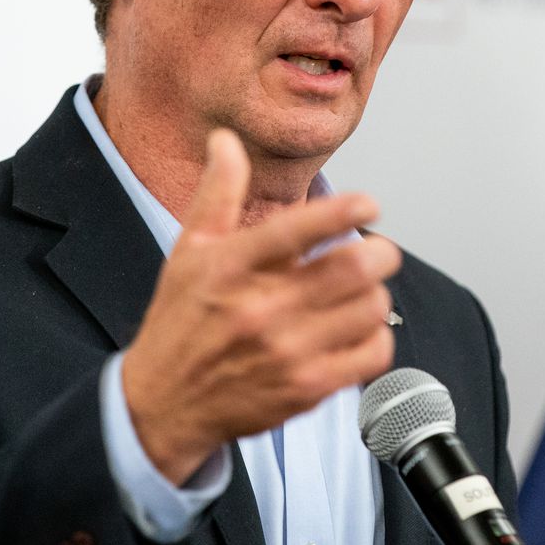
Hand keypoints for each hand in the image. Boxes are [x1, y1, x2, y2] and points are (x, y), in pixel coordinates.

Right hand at [121, 129, 398, 483]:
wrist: (165, 403)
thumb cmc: (181, 322)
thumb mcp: (189, 250)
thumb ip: (218, 192)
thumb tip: (225, 140)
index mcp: (232, 267)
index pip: (298, 228)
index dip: (344, 209)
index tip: (368, 203)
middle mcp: (261, 309)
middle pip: (354, 268)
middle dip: (379, 251)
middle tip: (376, 250)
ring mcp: (287, 352)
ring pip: (370, 307)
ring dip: (376, 293)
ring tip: (361, 291)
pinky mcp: (307, 389)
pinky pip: (372, 354)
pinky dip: (377, 336)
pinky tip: (357, 329)